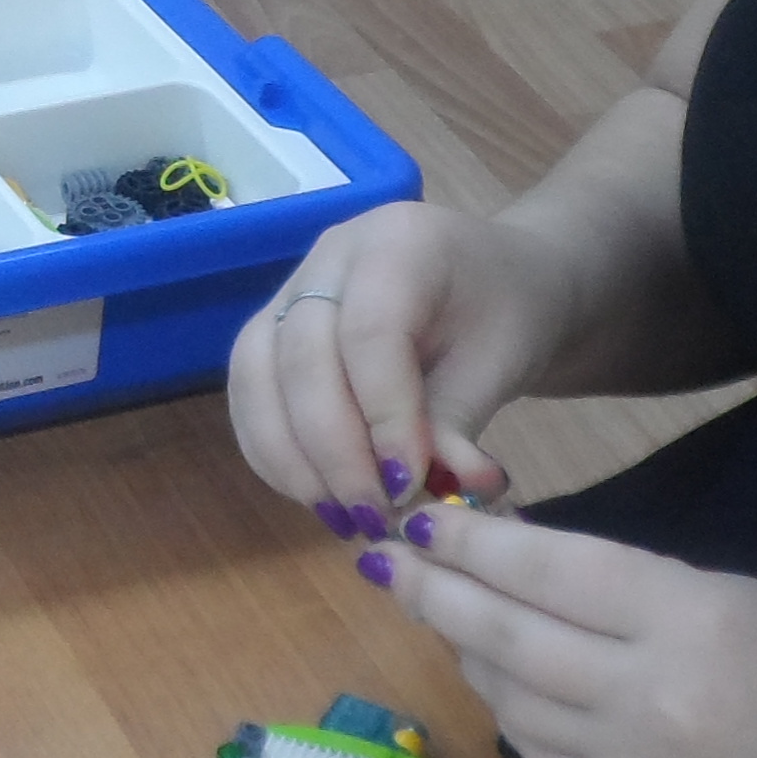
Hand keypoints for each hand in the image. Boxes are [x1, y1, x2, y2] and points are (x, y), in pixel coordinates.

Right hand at [224, 200, 571, 523]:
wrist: (497, 285)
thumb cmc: (507, 317)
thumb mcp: (502, 365)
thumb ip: (458, 426)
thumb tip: (437, 498)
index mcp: (399, 242)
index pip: (369, 331)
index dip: (381, 416)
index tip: (408, 485)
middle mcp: (331, 255)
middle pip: (301, 354)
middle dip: (333, 450)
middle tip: (373, 515)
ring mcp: (291, 287)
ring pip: (256, 374)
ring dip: (292, 458)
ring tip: (342, 514)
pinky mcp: (272, 328)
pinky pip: (249, 392)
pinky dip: (273, 452)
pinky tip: (315, 493)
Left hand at [363, 508, 756, 757]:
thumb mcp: (741, 595)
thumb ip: (636, 585)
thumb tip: (530, 563)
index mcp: (688, 619)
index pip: (550, 572)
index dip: (474, 545)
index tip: (422, 521)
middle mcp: (650, 694)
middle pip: (509, 638)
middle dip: (436, 594)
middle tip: (388, 562)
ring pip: (509, 700)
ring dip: (465, 651)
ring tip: (443, 610)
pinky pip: (538, 755)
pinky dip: (507, 710)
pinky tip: (498, 679)